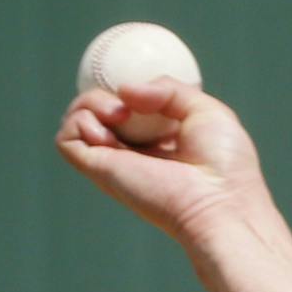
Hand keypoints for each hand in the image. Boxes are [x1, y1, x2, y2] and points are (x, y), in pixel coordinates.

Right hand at [55, 80, 270, 246]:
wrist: (221, 203)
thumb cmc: (225, 164)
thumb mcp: (207, 111)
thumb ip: (169, 89)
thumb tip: (123, 91)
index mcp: (163, 142)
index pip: (129, 109)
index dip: (127, 90)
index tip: (144, 90)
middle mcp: (135, 154)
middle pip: (99, 110)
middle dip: (105, 93)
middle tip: (129, 105)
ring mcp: (115, 163)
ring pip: (78, 120)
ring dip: (89, 103)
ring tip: (119, 114)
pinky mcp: (99, 171)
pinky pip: (66, 138)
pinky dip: (78, 123)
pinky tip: (108, 134)